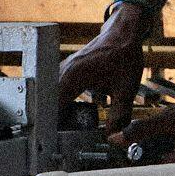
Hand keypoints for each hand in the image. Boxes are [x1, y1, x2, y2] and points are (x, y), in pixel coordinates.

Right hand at [58, 6, 147, 130]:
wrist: (123, 33)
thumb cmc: (124, 57)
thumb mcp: (126, 89)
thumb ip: (120, 116)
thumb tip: (114, 139)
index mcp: (74, 76)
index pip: (54, 107)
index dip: (53, 127)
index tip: (55, 142)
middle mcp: (62, 72)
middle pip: (48, 105)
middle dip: (57, 123)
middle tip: (67, 139)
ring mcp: (61, 70)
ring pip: (51, 99)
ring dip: (59, 114)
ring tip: (71, 128)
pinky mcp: (65, 71)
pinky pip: (56, 92)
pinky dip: (62, 104)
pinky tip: (75, 113)